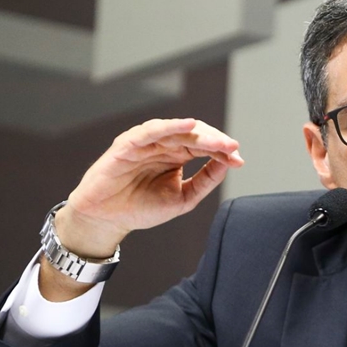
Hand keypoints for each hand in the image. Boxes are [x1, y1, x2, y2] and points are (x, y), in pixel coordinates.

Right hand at [55, 118, 243, 258]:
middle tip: (233, 149)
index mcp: (177, 156)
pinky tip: (189, 126)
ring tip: (219, 142)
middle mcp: (163, 145)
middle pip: (195, 135)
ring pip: (177, 131)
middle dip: (216, 141)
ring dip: (200, 134)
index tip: (239, 160)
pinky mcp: (127, 144)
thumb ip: (205, 181)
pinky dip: (169, 126)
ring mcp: (146, 143)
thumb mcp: (183, 198)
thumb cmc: (141, 207)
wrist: (107, 220)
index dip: (223, 152)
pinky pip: (150, 131)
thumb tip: (228, 164)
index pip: (205, 147)